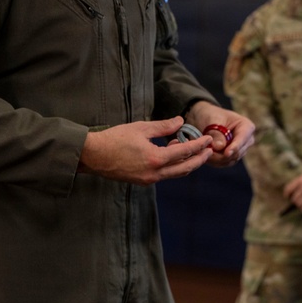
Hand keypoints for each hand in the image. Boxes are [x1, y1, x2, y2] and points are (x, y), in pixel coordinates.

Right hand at [78, 116, 212, 185]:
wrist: (92, 155)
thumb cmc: (114, 139)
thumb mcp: (141, 128)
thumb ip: (163, 126)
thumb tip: (180, 121)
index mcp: (155, 159)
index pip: (184, 152)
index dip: (199, 145)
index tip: (208, 139)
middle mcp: (154, 173)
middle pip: (185, 168)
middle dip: (199, 159)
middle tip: (209, 149)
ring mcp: (148, 179)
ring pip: (176, 173)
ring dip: (187, 162)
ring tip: (192, 149)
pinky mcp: (142, 181)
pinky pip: (165, 174)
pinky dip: (174, 165)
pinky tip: (173, 152)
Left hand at [186, 101, 255, 166]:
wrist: (203, 119)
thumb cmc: (210, 115)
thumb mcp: (212, 120)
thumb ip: (216, 133)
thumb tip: (220, 147)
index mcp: (246, 126)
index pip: (243, 139)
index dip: (235, 147)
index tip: (226, 153)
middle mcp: (246, 140)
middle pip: (237, 152)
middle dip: (221, 155)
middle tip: (206, 152)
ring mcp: (240, 149)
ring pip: (230, 160)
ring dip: (216, 159)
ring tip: (203, 152)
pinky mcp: (232, 156)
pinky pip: (224, 163)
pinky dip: (215, 161)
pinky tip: (206, 155)